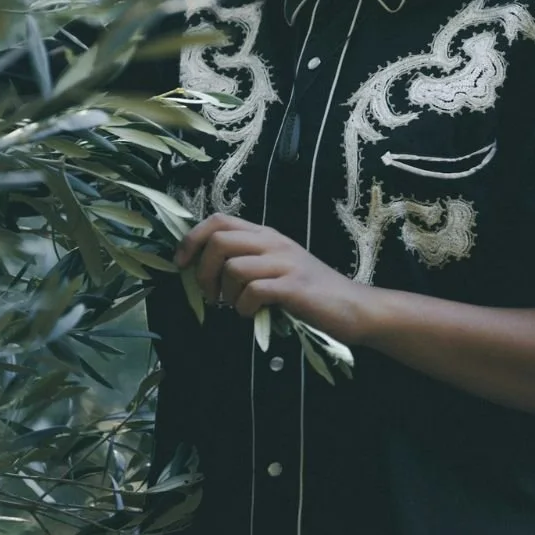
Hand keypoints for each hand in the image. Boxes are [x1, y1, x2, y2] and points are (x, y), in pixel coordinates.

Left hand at [173, 213, 373, 345]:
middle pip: (219, 240)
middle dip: (203, 271)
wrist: (353, 307)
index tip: (182, 264)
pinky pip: (253, 292)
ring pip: (233, 267)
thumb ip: (247, 260)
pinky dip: (244, 308)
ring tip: (235, 306)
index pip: (218, 220)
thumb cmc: (310, 292)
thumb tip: (204, 268)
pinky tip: (253, 314)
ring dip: (225, 293)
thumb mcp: (277, 266)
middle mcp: (274, 243)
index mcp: (267, 235)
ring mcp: (285, 263)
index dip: (191, 239)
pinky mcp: (293, 286)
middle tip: (210, 295)